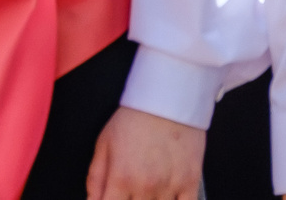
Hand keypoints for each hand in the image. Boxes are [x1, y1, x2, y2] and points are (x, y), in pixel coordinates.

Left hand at [85, 105, 205, 199]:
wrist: (168, 97)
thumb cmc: (134, 118)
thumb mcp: (104, 143)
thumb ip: (95, 178)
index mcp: (121, 177)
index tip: (113, 199)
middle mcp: (145, 186)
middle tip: (131, 192)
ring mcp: (169, 186)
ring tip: (148, 191)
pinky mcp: (190, 183)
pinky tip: (168, 197)